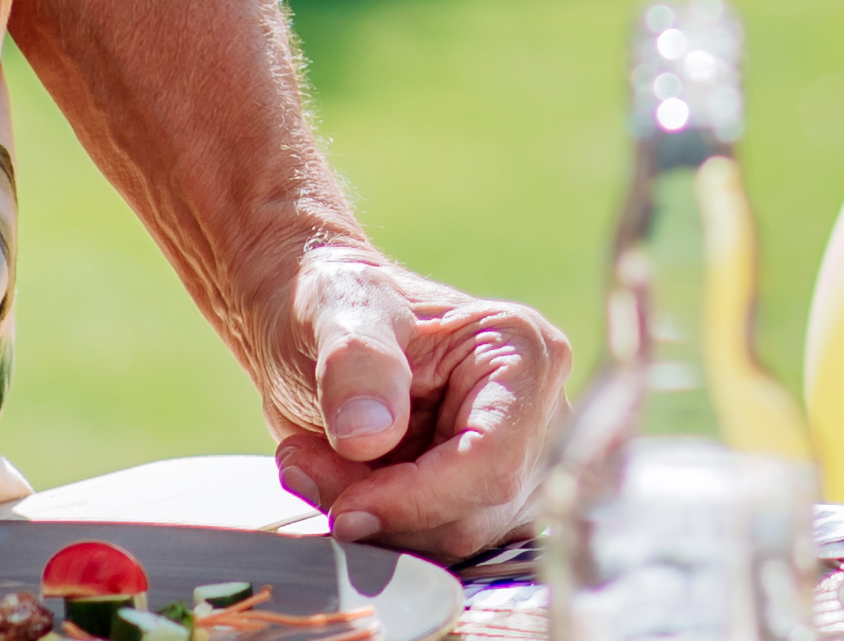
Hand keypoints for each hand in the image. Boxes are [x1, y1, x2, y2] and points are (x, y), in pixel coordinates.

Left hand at [247, 235, 564, 555]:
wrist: (313, 325)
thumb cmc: (336, 299)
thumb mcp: (337, 309)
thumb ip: (356, 363)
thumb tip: (371, 435)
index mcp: (523, 355)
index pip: (492, 460)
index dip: (418, 497)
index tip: (346, 506)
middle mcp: (534, 413)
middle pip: (474, 512)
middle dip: (384, 509)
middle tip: (308, 465)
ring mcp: (511, 460)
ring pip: (451, 539)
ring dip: (373, 520)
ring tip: (314, 463)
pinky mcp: (476, 496)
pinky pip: (430, 544)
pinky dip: (375, 527)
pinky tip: (337, 483)